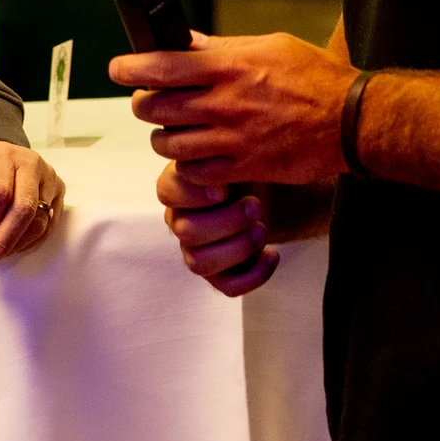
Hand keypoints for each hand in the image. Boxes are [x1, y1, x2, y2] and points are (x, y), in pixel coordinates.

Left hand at [0, 140, 66, 271]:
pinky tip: (10, 247)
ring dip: (14, 246)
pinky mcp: (58, 193)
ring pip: (39, 222)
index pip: (0, 192)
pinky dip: (27, 243)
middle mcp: (32, 164)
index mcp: (4, 156)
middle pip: (24, 209)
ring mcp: (49, 179)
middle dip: (1, 242)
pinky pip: (48, 226)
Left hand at [112, 30, 358, 186]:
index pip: (162, 65)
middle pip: (155, 107)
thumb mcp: (269, 46)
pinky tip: (198, 155)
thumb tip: (189, 42)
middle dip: (143, 104)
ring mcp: (232, 138)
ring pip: (169, 143)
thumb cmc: (315, 78)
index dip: (131, 67)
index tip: (118, 68)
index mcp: (228, 67)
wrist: (351, 121)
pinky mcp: (244, 167)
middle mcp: (224, 102)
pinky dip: (189, 165)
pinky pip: (196, 172)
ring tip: (173, 131)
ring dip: (164, 137)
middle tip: (149, 101)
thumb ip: (223, 48)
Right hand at [157, 161, 276, 296]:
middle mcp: (181, 220)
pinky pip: (227, 286)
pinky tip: (272, 254)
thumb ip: (218, 153)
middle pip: (186, 231)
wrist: (269, 192)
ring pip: (200, 263)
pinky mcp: (219, 273)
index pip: (167, 192)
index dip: (192, 194)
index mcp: (179, 188)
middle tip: (255, 206)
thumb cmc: (244, 171)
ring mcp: (197, 250)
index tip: (223, 190)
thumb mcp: (232, 156)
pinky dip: (254, 274)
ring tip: (261, 230)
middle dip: (225, 221)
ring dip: (237, 248)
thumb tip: (216, 167)